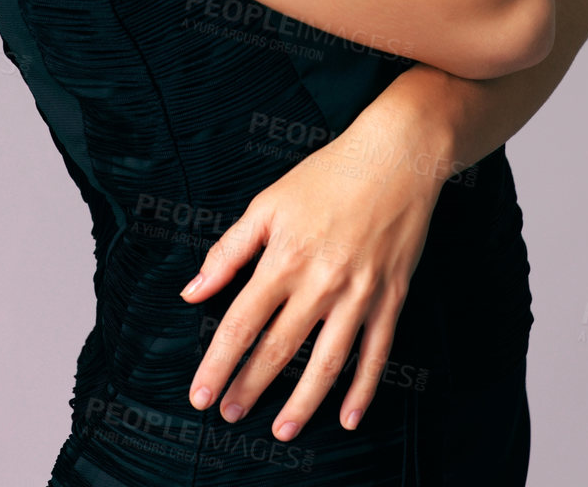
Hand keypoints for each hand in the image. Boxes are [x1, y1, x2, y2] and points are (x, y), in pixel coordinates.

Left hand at [178, 105, 452, 438]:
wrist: (394, 157)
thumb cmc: (326, 176)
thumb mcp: (268, 203)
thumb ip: (228, 251)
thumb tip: (193, 292)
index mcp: (285, 257)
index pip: (241, 323)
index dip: (218, 363)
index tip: (201, 394)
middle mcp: (321, 281)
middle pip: (279, 349)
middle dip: (250, 387)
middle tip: (230, 414)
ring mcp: (360, 292)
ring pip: (328, 362)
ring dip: (303, 402)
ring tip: (281, 429)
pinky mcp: (391, 297)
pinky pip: (377, 353)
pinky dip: (363, 389)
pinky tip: (349, 416)